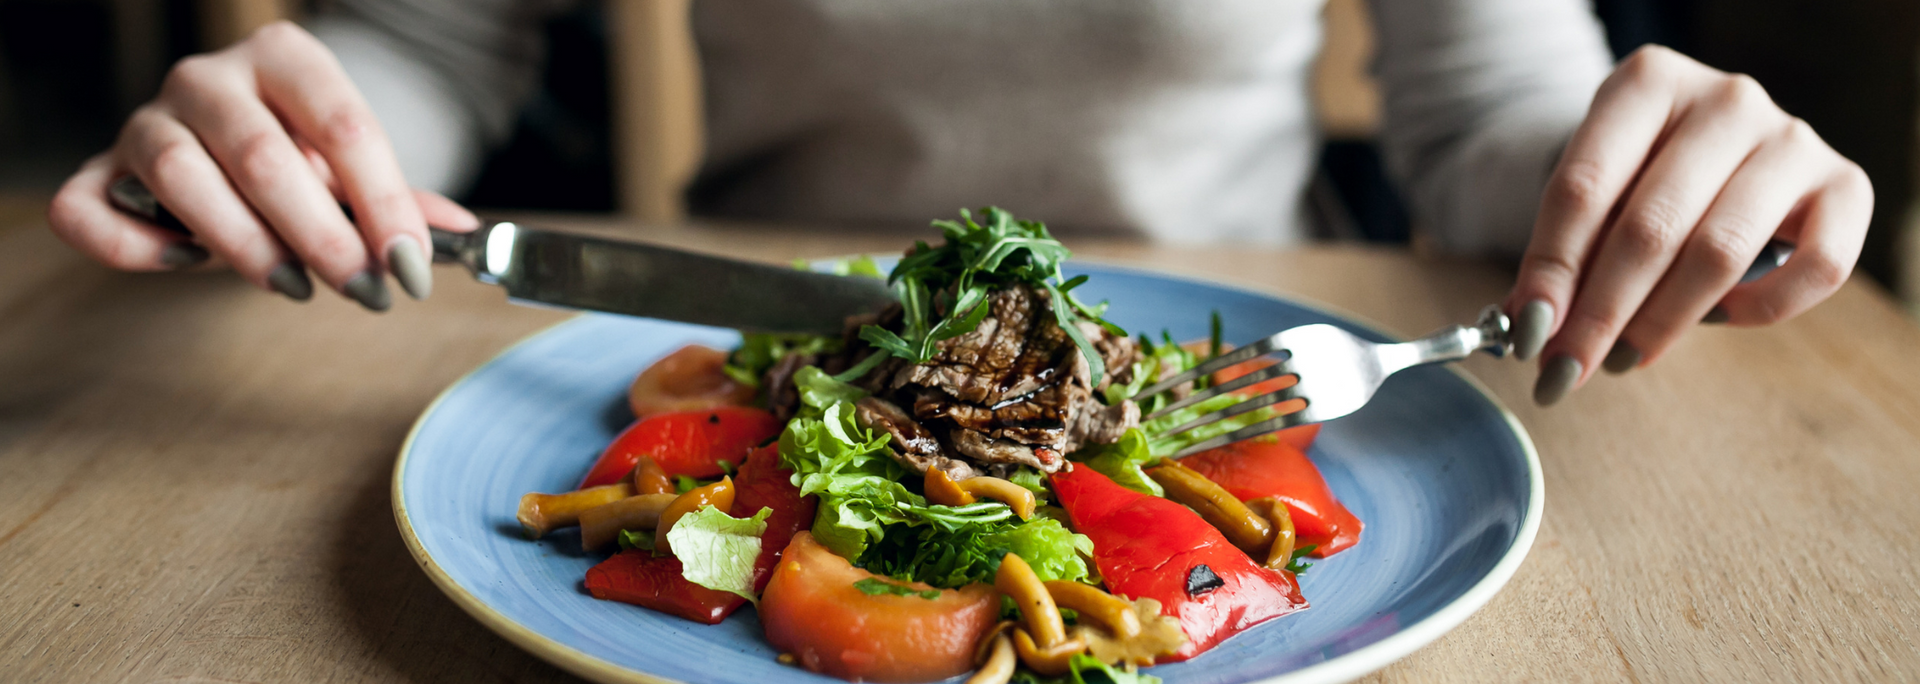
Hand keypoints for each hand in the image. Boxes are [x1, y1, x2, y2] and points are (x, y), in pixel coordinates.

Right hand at [46, 21, 479, 310]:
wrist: (224, 144)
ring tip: (295, 286)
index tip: (411, 267)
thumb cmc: (298, 157)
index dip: (383, 202)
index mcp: (284, 58)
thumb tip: (460, 234)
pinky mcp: (99, 171)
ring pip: (178, 174)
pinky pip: (88, 208)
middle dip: (322, 236)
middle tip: (365, 291)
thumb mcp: (352, 169)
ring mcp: (145, 121)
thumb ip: (400, 201)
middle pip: (263, 155)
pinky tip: (188, 263)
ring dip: (242, 243)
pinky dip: (134, 245)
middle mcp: (208, 78)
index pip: (343, 126)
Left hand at [1505, 45, 1871, 404]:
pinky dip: (1761, 309)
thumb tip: (1528, 327)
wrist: (1720, 144)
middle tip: (1565, 370)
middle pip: (1649, 227)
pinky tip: (1719, 319)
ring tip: (1621, 359)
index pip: (1583, 188)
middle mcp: (1727, 101)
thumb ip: (1563, 252)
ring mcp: (1793, 138)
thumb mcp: (1594, 192)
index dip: (1550, 270)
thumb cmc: (1643, 174)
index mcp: (1648, 82)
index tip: (1527, 335)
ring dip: (1660, 322)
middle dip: (1599, 313)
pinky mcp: (1846, 185)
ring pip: (1719, 253)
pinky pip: (1815, 268)